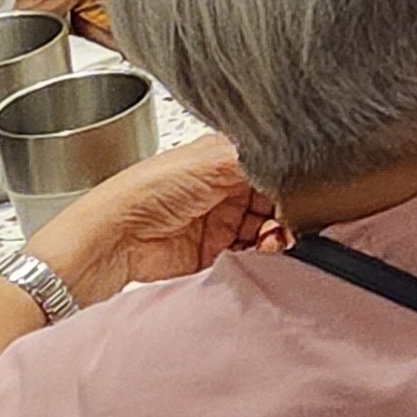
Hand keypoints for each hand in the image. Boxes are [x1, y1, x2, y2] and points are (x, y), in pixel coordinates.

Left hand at [22, 134, 278, 308]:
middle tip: (289, 224)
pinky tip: (260, 255)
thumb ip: (261, 158)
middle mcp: (227, 190)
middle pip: (278, 203)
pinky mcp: (215, 255)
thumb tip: (300, 157)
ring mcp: (222, 223)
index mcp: (228, 159)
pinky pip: (252, 258)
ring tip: (272, 242)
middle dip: (288, 215)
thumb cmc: (147, 190)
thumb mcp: (212, 161)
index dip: (293, 182)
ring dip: (277, 239)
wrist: (113, 240)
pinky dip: (262, 260)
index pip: (277, 168)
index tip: (303, 195)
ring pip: (269, 232)